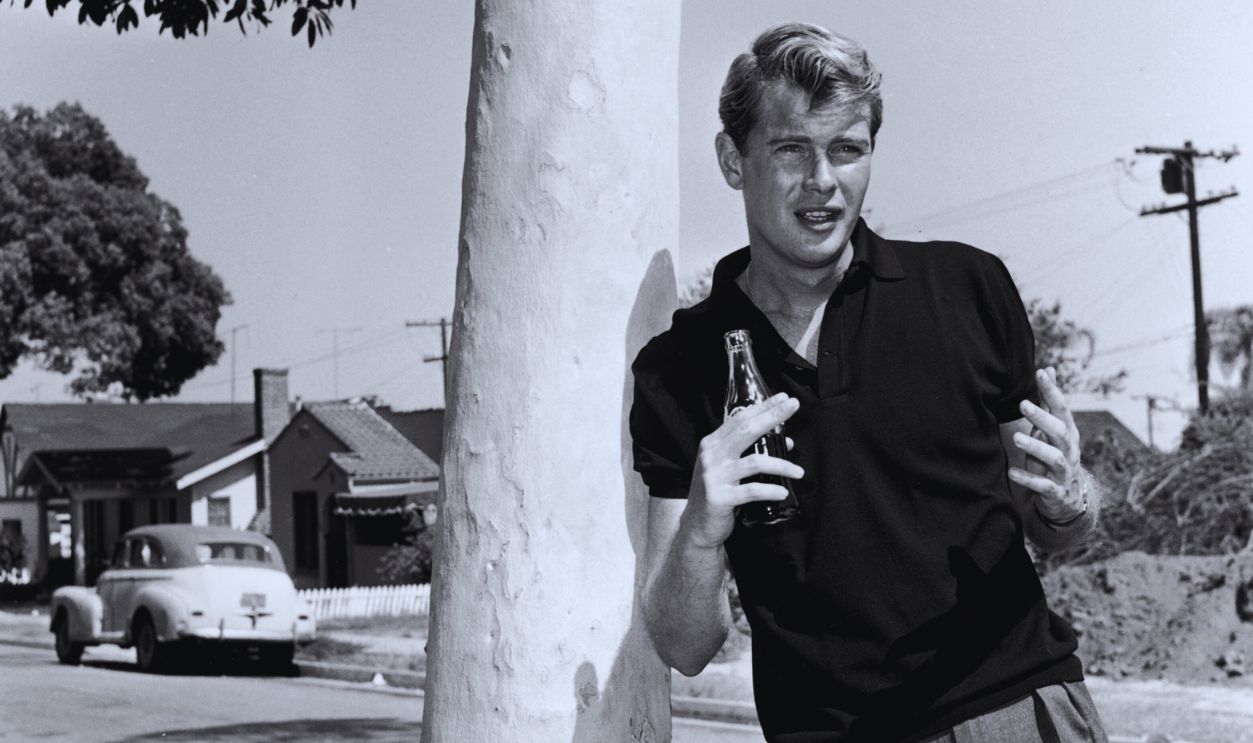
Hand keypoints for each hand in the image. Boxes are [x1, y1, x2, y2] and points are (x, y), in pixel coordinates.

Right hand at [683, 393, 802, 547]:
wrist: (697, 526)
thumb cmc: (718, 493)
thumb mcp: (730, 469)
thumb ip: (752, 453)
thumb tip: (787, 442)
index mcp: (713, 444)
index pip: (740, 419)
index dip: (762, 407)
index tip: (783, 398)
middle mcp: (711, 455)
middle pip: (747, 431)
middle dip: (772, 417)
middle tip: (793, 407)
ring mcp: (714, 476)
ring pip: (755, 462)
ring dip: (782, 465)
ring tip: (799, 472)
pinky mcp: (719, 497)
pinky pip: (752, 491)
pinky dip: (770, 490)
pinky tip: (783, 492)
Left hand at [1008, 368, 1085, 523]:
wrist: (1068, 496)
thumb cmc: (1055, 453)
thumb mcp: (1053, 427)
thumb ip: (1049, 401)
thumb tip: (1048, 369)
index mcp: (1067, 432)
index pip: (1061, 408)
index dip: (1052, 391)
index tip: (1040, 373)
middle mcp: (1069, 449)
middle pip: (1060, 431)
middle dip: (1043, 418)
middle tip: (1023, 405)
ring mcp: (1064, 471)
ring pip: (1054, 458)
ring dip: (1036, 447)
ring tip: (1016, 438)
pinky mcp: (1055, 491)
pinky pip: (1043, 486)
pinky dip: (1029, 480)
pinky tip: (1012, 473)